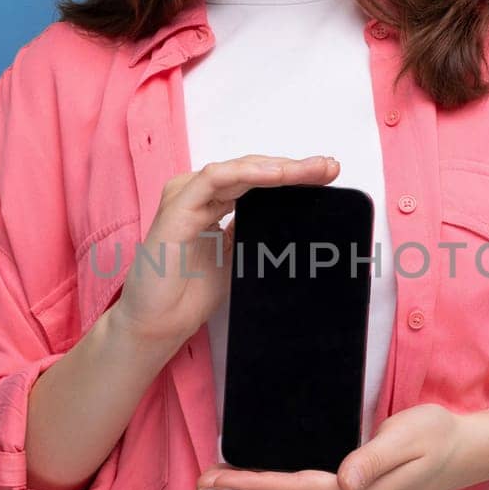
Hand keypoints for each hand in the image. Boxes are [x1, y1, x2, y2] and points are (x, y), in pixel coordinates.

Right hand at [111, 152, 339, 348]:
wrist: (159, 322)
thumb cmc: (191, 293)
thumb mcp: (240, 257)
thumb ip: (259, 233)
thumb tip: (297, 220)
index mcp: (213, 202)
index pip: (258, 180)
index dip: (293, 176)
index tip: (328, 176)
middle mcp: (199, 193)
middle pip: (253, 170)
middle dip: (294, 168)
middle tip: (329, 167)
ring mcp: (187, 197)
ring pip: (240, 169)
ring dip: (279, 168)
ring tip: (311, 171)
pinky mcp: (178, 206)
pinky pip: (215, 179)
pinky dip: (248, 173)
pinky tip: (276, 175)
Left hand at [196, 404, 474, 489]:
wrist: (470, 451)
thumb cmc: (439, 436)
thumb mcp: (407, 437)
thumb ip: (372, 459)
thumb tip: (341, 482)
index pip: (294, 487)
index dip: (250, 482)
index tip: (211, 479)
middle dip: (247, 486)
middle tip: (204, 475)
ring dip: (265, 486)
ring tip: (228, 474)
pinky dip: (288, 484)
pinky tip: (273, 475)